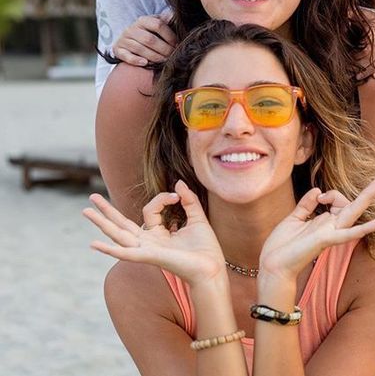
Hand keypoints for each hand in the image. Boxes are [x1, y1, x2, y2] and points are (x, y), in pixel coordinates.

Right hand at [83, 180, 224, 284]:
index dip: (161, 198)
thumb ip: (188, 200)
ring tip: (85, 211)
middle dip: (106, 211)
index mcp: (158, 235)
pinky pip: (125, 253)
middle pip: (121, 224)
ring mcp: (146, 250)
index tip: (177, 195)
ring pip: (118, 234)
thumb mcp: (197, 218)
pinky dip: (109, 249)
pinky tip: (94, 244)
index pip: (149, 209)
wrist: (212, 268)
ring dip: (101, 223)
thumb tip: (178, 183)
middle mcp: (148, 243)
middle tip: (91, 197)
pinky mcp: (149, 257)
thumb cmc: (205, 249)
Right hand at [113, 13, 176, 65]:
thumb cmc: (146, 33)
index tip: (177, 44)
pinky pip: (126, 56)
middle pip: (150, 39)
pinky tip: (145, 63)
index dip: (169, 36)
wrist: (126, 40)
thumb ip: (165, 21)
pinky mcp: (118, 50)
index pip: (158, 25)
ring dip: (154, 57)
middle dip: (164, 49)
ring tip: (164, 61)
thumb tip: (174, 15)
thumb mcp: (154, 24)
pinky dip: (136, 60)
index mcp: (143, 20)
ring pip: (140, 49)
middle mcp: (132, 29)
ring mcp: (124, 39)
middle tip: (172, 55)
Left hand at [259, 176, 374, 281]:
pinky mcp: (326, 240)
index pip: (339, 200)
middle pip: (353, 205)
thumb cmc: (283, 244)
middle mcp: (331, 227)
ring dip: (368, 197)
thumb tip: (318, 190)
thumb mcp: (294, 218)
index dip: (331, 194)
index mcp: (324, 222)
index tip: (319, 197)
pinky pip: (347, 233)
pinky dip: (363, 229)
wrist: (273, 264)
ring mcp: (331, 233)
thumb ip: (306, 205)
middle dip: (368, 191)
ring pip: (353, 213)